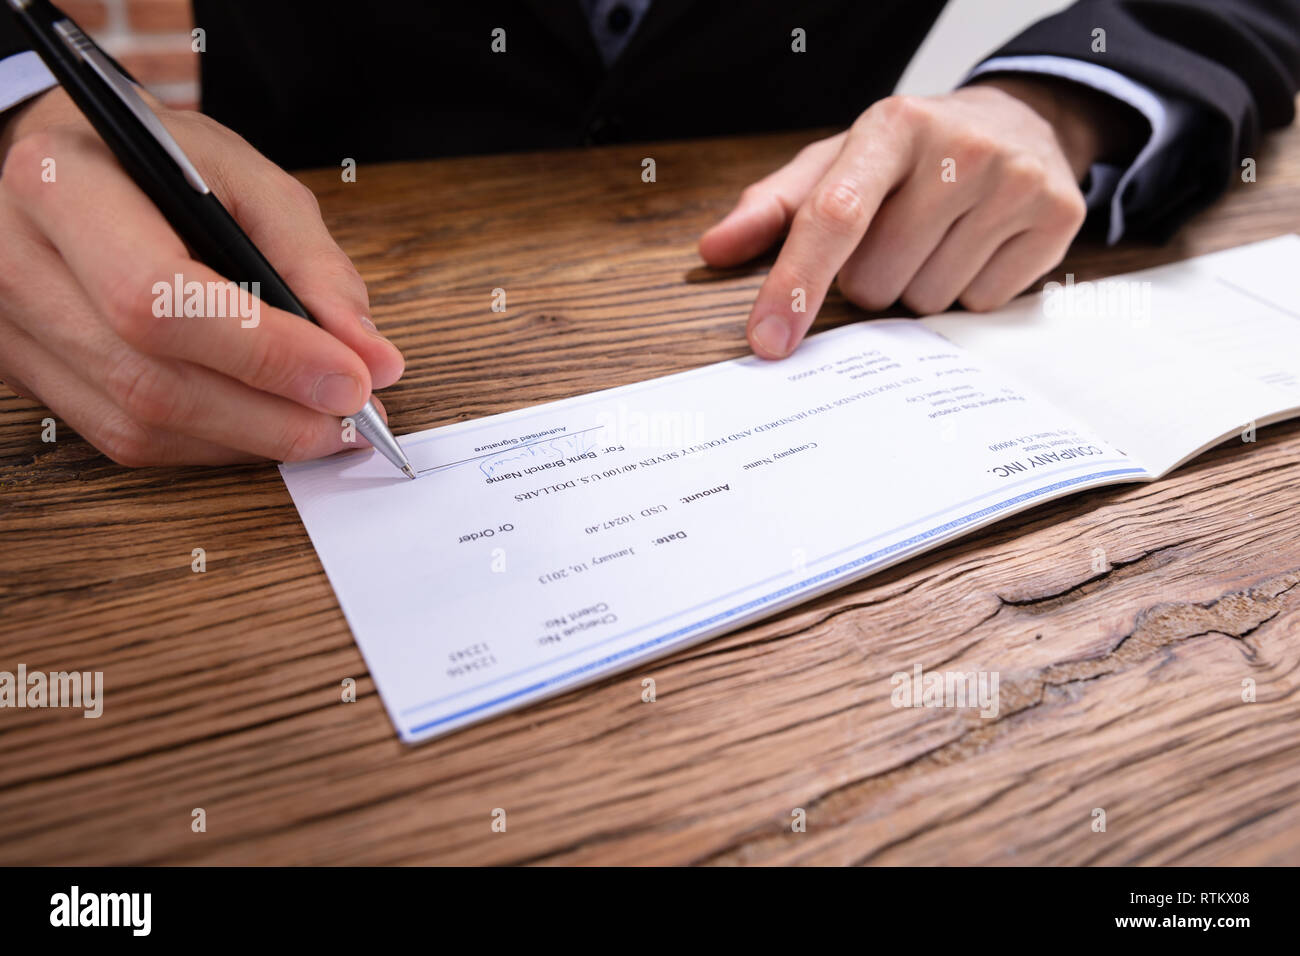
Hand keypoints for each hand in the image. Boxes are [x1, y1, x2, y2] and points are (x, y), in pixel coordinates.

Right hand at [0, 88, 403, 465]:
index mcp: (62, 185)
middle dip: (272, 414)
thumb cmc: (158, 163)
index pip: (159, 298)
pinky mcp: (27, 375)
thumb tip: (374, 360)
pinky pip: (127, 437)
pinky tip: (262, 422)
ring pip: (141, 424)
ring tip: (321, 424)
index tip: (351, 379)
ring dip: (250, 439)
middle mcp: (19, 263)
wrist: (68, 163)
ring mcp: (9, 330)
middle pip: (151, 380)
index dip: (265, 352)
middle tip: (352, 419)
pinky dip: (212, 442)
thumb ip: (316, 266)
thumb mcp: (248, 179)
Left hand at [700, 79, 1132, 358]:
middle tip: (893, 241)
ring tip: (936, 241)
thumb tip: (714, 251)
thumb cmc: (909, 156)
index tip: (768, 341)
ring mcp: (1015, 181)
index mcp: (891, 127)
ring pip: (928, 300)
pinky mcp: (1057, 217)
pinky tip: (974, 249)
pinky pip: (980, 305)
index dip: (795, 284)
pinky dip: (967, 292)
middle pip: (878, 279)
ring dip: (917, 288)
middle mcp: (958, 149)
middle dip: (871, 280)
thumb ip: (773, 208)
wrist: (1019, 123)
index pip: (834, 216)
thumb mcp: (839, 163)